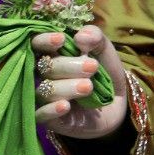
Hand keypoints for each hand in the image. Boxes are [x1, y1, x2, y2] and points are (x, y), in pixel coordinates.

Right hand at [32, 24, 127, 138]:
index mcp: (52, 54)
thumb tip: (80, 36)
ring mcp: (44, 97)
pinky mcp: (49, 119)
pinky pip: (40, 115)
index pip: (36, 44)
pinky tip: (65, 106)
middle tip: (92, 67)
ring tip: (89, 86)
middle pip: (44, 67)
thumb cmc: (105, 72)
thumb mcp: (104, 50)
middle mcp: (44, 74)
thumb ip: (95, 37)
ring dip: (67, 87)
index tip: (61, 39)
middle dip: (68, 66)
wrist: (117, 103)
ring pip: (45, 90)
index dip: (44, 40)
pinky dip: (51, 109)